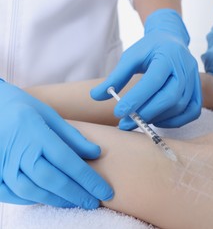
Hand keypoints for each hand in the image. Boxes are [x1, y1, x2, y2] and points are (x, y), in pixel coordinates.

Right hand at [0, 80, 112, 208]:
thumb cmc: (25, 109)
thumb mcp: (51, 115)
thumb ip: (73, 136)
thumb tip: (96, 153)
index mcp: (35, 132)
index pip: (67, 161)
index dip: (87, 179)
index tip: (104, 190)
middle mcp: (18, 150)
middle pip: (51, 179)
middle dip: (75, 194)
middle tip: (94, 202)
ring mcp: (2, 163)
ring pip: (31, 190)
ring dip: (56, 199)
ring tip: (75, 202)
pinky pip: (12, 193)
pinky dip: (32, 199)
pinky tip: (48, 198)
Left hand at [90, 9, 201, 129]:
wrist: (172, 40)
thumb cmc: (150, 48)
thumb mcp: (131, 56)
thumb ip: (116, 76)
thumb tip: (95, 96)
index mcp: (168, 55)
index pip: (153, 80)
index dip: (137, 98)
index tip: (119, 112)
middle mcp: (185, 68)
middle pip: (170, 97)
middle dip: (147, 113)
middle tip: (126, 123)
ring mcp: (194, 80)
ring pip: (180, 106)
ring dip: (158, 118)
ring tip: (139, 120)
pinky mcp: (198, 90)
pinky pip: (192, 111)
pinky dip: (175, 121)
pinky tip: (158, 120)